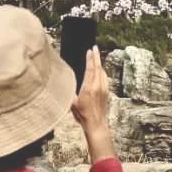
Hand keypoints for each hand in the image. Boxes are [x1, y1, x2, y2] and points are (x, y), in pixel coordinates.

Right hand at [71, 46, 114, 162]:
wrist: (96, 124)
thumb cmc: (82, 115)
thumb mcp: (72, 103)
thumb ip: (70, 92)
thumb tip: (65, 83)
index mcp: (88, 88)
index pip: (90, 69)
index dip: (90, 59)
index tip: (89, 51)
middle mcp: (97, 87)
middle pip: (98, 67)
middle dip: (96, 56)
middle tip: (95, 48)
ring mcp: (103, 89)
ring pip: (102, 72)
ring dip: (99, 63)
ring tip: (96, 56)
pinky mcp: (106, 92)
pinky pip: (105, 77)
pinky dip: (102, 71)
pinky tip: (100, 70)